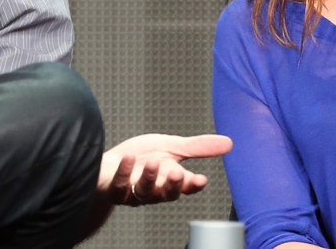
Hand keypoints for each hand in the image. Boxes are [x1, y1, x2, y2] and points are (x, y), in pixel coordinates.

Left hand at [99, 133, 232, 206]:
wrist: (106, 164)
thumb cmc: (140, 157)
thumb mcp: (171, 148)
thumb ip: (197, 147)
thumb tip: (228, 143)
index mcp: (169, 180)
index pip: (185, 186)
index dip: (192, 185)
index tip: (200, 180)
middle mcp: (153, 189)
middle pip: (166, 193)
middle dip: (173, 185)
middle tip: (177, 173)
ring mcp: (133, 192)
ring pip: (144, 191)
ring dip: (150, 178)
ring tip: (154, 162)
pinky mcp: (113, 190)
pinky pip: (119, 186)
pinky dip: (124, 173)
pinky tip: (129, 159)